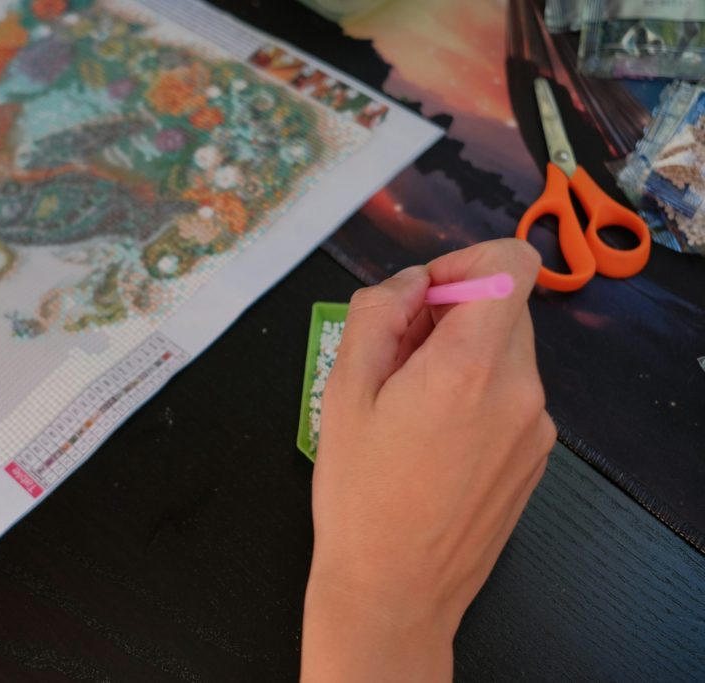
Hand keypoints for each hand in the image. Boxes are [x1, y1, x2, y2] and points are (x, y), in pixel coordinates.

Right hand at [301, 239, 555, 680]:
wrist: (395, 590)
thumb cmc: (359, 494)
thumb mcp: (342, 391)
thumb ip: (375, 314)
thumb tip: (410, 282)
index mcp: (470, 365)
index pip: (510, 264)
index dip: (462, 262)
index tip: (421, 299)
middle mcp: (521, 390)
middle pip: (503, 308)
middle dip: (449, 314)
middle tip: (394, 358)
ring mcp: (536, 428)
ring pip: (506, 353)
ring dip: (460, 355)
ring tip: (407, 407)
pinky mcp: (537, 457)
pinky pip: (512, 395)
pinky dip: (476, 393)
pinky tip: (431, 440)